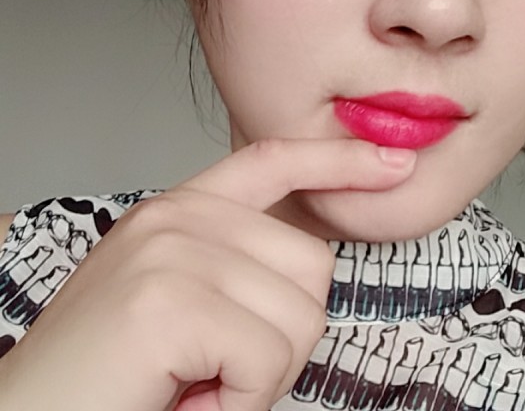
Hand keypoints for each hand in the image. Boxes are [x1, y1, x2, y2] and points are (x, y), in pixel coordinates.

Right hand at [0, 139, 415, 410]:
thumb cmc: (109, 374)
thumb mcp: (178, 296)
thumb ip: (235, 265)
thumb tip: (309, 269)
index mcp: (182, 209)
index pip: (275, 159)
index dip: (341, 159)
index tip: (394, 162)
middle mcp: (178, 216)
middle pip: (313, 266)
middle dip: (283, 336)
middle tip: (216, 367)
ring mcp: (172, 251)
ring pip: (300, 318)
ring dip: (259, 377)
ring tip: (194, 384)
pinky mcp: (168, 302)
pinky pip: (267, 361)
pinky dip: (240, 403)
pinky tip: (187, 401)